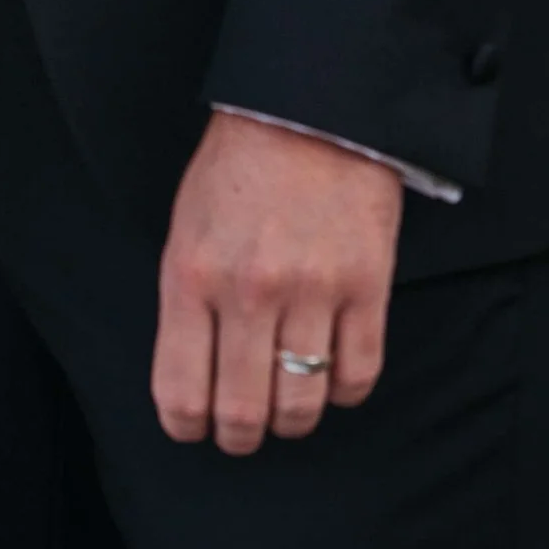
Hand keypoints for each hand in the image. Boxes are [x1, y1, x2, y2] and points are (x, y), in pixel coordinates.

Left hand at [152, 110, 401, 454]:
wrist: (306, 110)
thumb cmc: (236, 168)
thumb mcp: (185, 227)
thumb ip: (187, 299)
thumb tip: (193, 373)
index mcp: (192, 276)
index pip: (182, 391)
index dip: (187, 427)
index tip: (194, 429)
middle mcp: (249, 293)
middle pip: (244, 414)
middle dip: (240, 438)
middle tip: (242, 434)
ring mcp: (312, 293)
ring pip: (302, 404)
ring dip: (292, 421)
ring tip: (287, 409)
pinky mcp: (366, 288)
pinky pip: (358, 376)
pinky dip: (344, 391)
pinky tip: (331, 375)